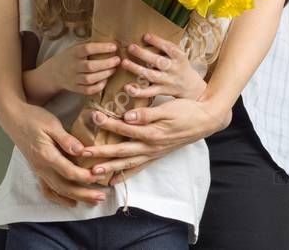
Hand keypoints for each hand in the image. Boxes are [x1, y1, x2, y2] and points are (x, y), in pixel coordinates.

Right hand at [0, 101, 112, 205]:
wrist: (14, 119)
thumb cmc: (34, 118)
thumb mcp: (52, 124)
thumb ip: (66, 139)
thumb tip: (81, 151)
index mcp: (46, 155)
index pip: (68, 172)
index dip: (84, 177)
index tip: (99, 177)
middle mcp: (41, 167)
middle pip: (64, 186)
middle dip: (84, 194)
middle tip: (101, 197)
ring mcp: (38, 170)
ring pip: (57, 191)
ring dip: (75, 198)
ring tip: (92, 202)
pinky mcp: (37, 170)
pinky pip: (46, 190)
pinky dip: (58, 198)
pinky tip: (70, 202)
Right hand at [38, 41, 120, 96]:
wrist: (52, 73)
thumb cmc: (70, 57)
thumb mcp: (75, 48)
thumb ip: (89, 46)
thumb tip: (111, 41)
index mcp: (73, 53)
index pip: (87, 49)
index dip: (101, 48)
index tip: (114, 47)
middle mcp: (73, 66)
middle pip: (90, 66)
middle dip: (106, 63)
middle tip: (117, 60)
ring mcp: (73, 78)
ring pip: (90, 79)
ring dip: (104, 75)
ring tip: (113, 69)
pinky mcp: (75, 88)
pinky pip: (88, 90)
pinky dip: (98, 87)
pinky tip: (105, 81)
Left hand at [80, 96, 232, 176]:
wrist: (207, 120)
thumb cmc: (188, 110)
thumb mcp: (169, 108)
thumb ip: (147, 114)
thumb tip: (126, 116)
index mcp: (152, 132)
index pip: (125, 128)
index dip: (108, 123)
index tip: (93, 117)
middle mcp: (151, 146)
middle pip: (121, 151)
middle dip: (100, 152)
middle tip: (82, 153)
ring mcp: (154, 153)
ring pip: (128, 163)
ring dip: (109, 168)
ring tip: (92, 173)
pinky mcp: (157, 155)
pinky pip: (139, 168)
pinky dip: (126, 175)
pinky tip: (113, 180)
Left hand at [120, 32, 207, 99]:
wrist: (191, 86)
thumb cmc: (180, 65)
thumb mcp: (179, 54)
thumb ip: (167, 47)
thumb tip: (146, 36)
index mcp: (179, 57)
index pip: (169, 48)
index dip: (157, 42)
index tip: (145, 36)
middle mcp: (174, 69)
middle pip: (158, 61)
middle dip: (144, 54)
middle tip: (131, 47)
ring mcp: (168, 81)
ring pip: (151, 75)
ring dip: (137, 69)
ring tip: (124, 62)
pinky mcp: (162, 91)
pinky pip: (149, 93)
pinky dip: (138, 91)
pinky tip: (127, 87)